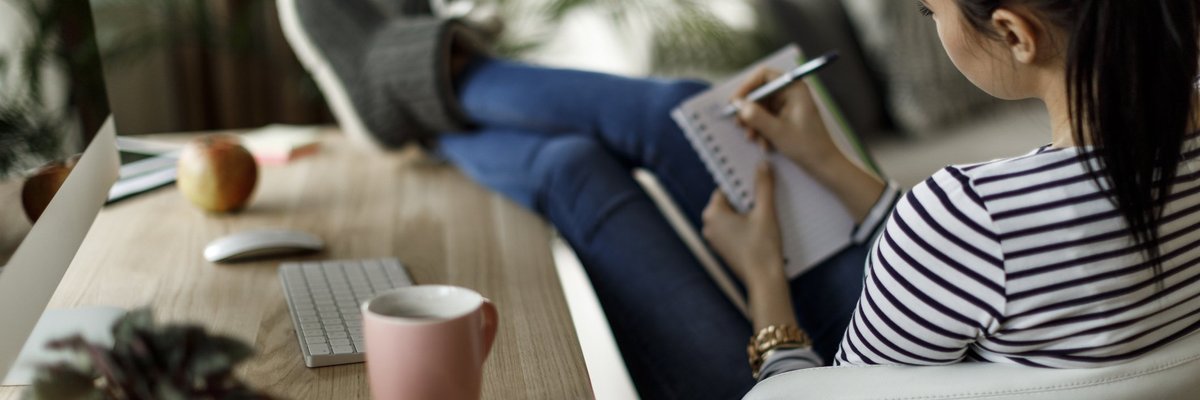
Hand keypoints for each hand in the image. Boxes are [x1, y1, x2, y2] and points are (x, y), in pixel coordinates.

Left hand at [702, 162, 785, 288]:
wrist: (764, 280)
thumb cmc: (762, 247)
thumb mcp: (766, 211)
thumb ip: (763, 186)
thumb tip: (763, 165)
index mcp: (712, 213)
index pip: (727, 188)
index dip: (744, 185)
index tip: (757, 182)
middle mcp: (709, 225)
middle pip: (729, 202)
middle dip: (746, 199)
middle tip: (764, 199)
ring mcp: (715, 239)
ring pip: (732, 216)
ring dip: (747, 213)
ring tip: (765, 214)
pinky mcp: (724, 249)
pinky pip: (734, 230)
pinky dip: (745, 226)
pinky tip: (761, 229)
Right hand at [733, 68, 837, 171]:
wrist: (823, 164)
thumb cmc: (807, 146)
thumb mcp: (777, 131)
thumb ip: (755, 116)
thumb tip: (737, 104)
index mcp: (794, 88)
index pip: (763, 75)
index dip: (746, 86)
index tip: (734, 102)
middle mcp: (790, 92)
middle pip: (760, 92)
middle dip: (748, 110)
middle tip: (739, 125)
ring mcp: (788, 105)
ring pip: (760, 107)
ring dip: (754, 124)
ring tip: (753, 139)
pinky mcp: (786, 117)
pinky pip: (766, 118)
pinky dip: (761, 130)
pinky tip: (764, 144)